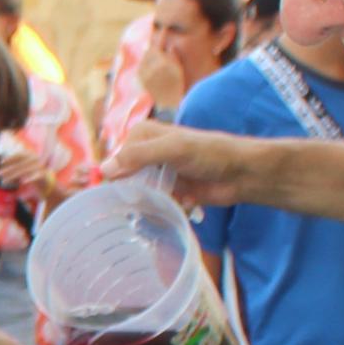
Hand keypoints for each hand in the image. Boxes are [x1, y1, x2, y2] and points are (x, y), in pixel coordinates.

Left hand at [0, 140, 45, 196]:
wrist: (48, 185)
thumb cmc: (32, 177)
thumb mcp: (22, 171)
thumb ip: (14, 168)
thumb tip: (0, 169)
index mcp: (31, 157)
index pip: (20, 155)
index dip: (10, 158)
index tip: (1, 162)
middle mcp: (36, 160)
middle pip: (20, 164)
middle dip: (8, 169)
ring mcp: (40, 167)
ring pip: (25, 171)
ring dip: (13, 176)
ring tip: (3, 181)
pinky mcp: (44, 175)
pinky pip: (36, 177)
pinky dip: (29, 179)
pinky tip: (22, 182)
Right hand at [104, 121, 285, 211]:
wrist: (241, 173)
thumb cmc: (210, 153)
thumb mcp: (172, 149)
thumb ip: (138, 156)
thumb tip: (102, 169)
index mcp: (142, 135)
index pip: (113, 158)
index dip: (109, 176)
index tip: (108, 191)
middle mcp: (146, 153)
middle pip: (121, 177)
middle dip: (125, 192)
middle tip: (129, 204)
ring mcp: (157, 174)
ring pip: (136, 193)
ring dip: (143, 203)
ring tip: (154, 206)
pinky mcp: (169, 192)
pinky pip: (153, 204)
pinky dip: (159, 209)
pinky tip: (174, 208)